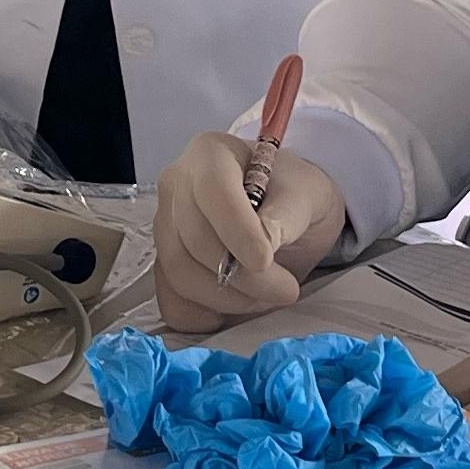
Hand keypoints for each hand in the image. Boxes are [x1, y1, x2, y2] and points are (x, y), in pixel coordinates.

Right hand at [155, 132, 346, 333]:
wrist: (285, 211)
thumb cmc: (294, 195)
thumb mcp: (305, 195)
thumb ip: (285, 216)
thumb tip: (263, 244)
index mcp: (210, 154)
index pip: (212, 191)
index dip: (236, 230)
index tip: (266, 261)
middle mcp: (176, 186)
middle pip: (194, 241)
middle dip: (243, 276)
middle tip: (286, 289)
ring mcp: (164, 227)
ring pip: (180, 274)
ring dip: (229, 298)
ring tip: (269, 296)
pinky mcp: (164, 265)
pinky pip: (172, 301)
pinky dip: (205, 314)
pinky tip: (238, 307)